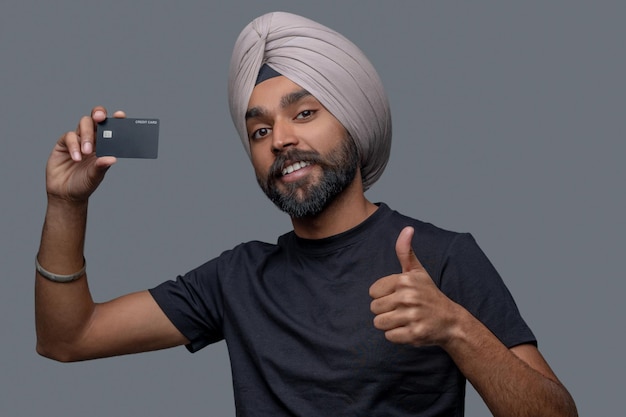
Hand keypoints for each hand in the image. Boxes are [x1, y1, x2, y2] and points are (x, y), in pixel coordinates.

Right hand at [46, 106, 124, 201]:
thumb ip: (102, 166)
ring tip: (87, 151)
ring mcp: (78, 140)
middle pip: (96, 119)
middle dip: (99, 114)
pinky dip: (73, 145)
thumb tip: (112, 158)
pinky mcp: (64, 144)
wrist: (65, 194)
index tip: (121, 115)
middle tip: (101, 118)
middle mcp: (92, 140)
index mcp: (104, 146)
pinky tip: (76, 158)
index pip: (112, 128)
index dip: (116, 120)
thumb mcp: (95, 176)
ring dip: (87, 135)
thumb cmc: (84, 184)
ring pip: (84, 124)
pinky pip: (69, 137)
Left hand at [369, 226, 461, 346]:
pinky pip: (389, 336)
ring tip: (405, 319)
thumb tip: (407, 228)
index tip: (398, 296)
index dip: (383, 296)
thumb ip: (406, 251)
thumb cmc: (429, 294)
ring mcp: (412, 316)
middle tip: (403, 310)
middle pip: (374, 309)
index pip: (372, 292)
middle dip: (386, 311)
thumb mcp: (417, 272)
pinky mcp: (414, 334)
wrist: (450, 321)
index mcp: (405, 280)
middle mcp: (408, 297)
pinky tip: (410, 329)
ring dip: (390, 324)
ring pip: (379, 323)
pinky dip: (397, 336)